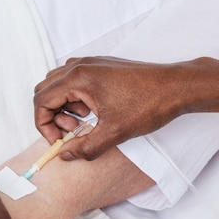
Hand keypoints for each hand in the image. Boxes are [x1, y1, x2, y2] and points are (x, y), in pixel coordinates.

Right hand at [33, 56, 199, 160]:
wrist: (177, 87)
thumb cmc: (148, 104)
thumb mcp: (114, 133)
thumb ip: (85, 147)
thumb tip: (64, 155)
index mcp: (78, 78)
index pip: (41, 100)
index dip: (44, 125)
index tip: (59, 141)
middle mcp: (80, 65)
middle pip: (45, 90)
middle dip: (51, 115)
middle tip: (71, 131)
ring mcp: (91, 63)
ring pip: (59, 84)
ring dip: (63, 106)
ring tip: (83, 122)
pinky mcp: (102, 66)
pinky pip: (75, 80)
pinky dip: (75, 97)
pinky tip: (93, 111)